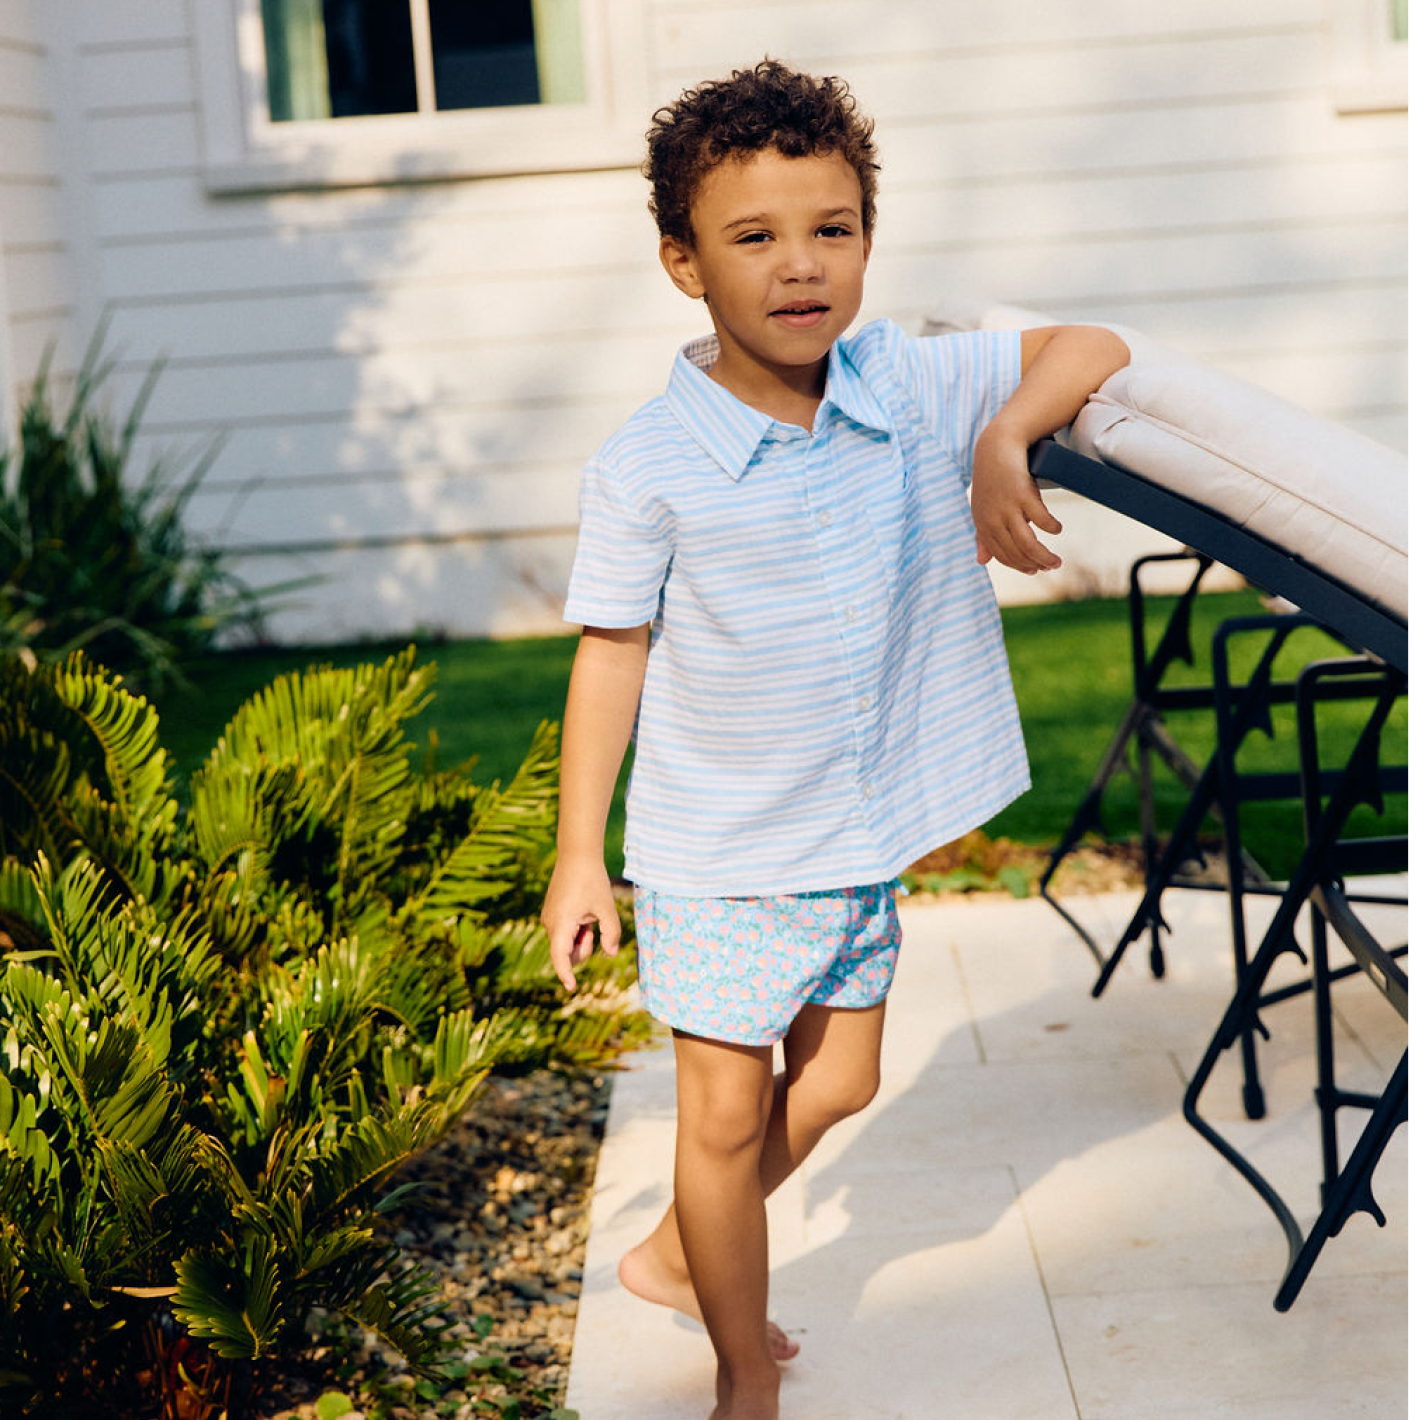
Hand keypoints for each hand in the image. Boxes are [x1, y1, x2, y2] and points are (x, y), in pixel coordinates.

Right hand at [540, 853, 620, 991]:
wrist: (577, 856)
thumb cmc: (593, 880)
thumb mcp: (607, 907)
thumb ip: (612, 932)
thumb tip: (611, 953)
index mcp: (561, 923)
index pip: (560, 956)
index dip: (566, 973)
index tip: (572, 987)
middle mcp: (550, 923)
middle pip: (567, 953)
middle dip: (584, 948)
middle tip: (594, 927)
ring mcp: (548, 918)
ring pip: (566, 943)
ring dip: (581, 938)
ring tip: (589, 916)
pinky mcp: (550, 914)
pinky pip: (564, 933)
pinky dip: (576, 930)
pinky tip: (583, 911)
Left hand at [970, 423, 1062, 573]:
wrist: (997, 445)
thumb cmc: (992, 478)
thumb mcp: (983, 509)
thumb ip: (982, 535)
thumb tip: (981, 561)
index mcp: (983, 524)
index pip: (1002, 556)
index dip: (1020, 566)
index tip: (1035, 570)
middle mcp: (993, 519)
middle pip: (1016, 553)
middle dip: (1036, 564)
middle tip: (1053, 565)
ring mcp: (1007, 508)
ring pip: (1028, 545)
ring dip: (1045, 557)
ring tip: (1057, 561)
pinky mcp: (1023, 494)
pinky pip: (1041, 520)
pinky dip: (1051, 528)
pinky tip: (1056, 529)